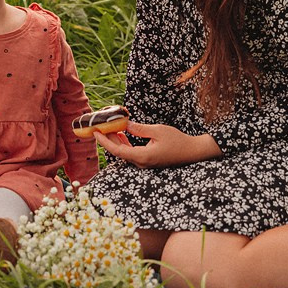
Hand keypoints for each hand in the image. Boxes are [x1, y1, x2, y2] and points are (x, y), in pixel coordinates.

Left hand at [94, 120, 221, 167]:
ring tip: (108, 126)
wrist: (192, 151)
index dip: (104, 142)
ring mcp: (144, 163)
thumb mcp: (157, 131)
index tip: (95, 132)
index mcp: (142, 157)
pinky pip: (131, 152)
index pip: (117, 150)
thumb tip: (124, 125)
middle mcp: (141, 162)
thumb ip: (139, 129)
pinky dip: (124, 143)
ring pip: (124, 152)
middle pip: (119, 151)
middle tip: (99, 125)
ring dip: (116, 140)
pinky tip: (121, 133)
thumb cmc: (177, 141)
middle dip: (108, 138)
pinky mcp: (148, 160)